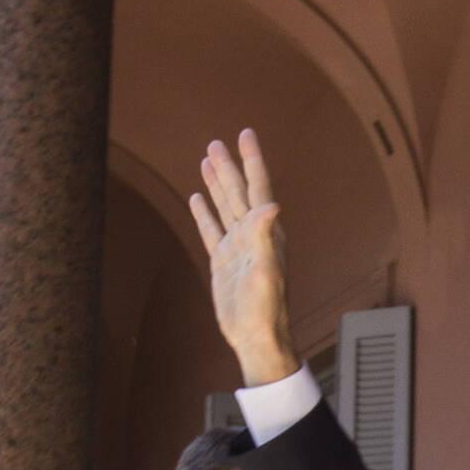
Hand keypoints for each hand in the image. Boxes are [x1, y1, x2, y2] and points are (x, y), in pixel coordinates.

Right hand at [190, 129, 299, 386]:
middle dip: (229, 166)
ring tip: (207, 159)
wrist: (255, 336)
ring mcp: (237, 247)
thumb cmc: (265, 308)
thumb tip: (272, 205)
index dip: (252, 160)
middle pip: (238, 191)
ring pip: (224, 206)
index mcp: (266, 232)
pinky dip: (205, 212)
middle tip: (217, 142)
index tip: (245, 134)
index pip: (258, 187)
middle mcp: (253, 235)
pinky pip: (212, 229)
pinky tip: (197, 198)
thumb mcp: (265, 270)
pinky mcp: (223, 262)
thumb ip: (266, 237)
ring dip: (217, 183)